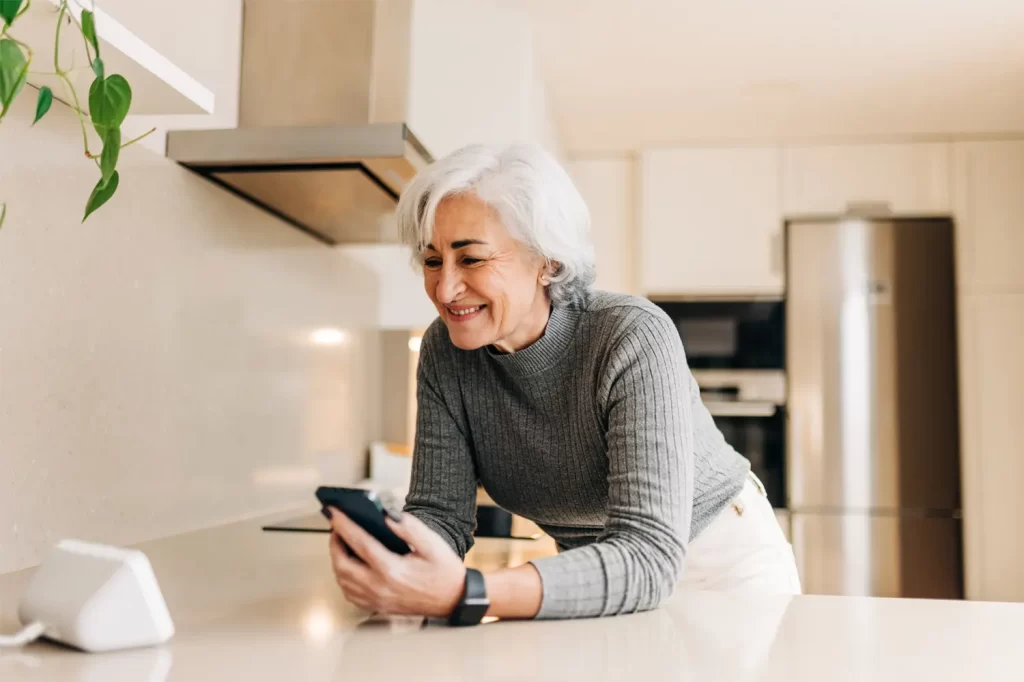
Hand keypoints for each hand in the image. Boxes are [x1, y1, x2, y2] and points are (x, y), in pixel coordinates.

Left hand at [327, 508, 466, 617]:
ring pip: (343, 580)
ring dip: (337, 559)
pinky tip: (348, 564)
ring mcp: (377, 600)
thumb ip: (409, 527)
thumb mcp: (432, 543)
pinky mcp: (377, 607)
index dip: (344, 525)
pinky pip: (350, 593)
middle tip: (336, 525)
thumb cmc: (444, 571)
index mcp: (393, 570)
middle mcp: (380, 588)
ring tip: (340, 541)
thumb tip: (386, 515)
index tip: (333, 511)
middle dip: (335, 542)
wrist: (453, 599)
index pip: (360, 543)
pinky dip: (343, 577)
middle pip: (343, 564)